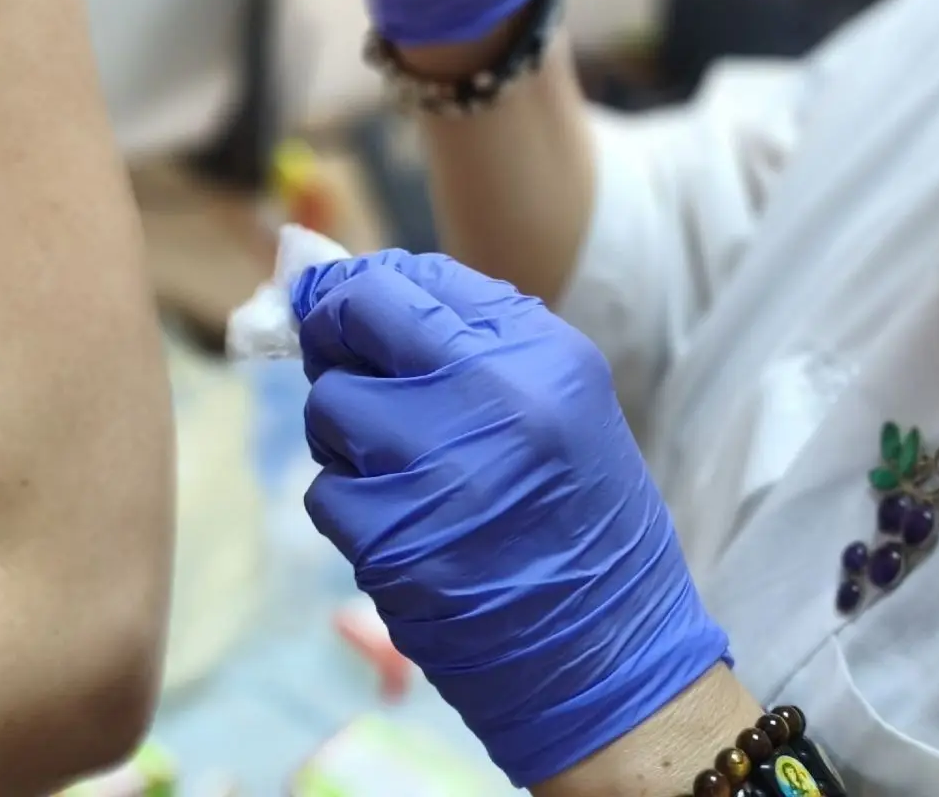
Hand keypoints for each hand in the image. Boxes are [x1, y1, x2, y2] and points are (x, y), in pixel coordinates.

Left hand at [290, 251, 730, 787]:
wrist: (611, 661)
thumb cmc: (582, 525)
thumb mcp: (563, 405)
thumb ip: (466, 341)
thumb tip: (341, 284)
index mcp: (540, 354)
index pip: (414, 278)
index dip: (362, 287)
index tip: (345, 307)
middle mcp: (491, 396)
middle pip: (357, 320)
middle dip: (336, 341)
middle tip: (351, 371)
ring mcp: (434, 467)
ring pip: (329, 407)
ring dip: (347, 439)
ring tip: (408, 475)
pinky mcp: (389, 538)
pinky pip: (326, 492)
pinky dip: (352, 511)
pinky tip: (409, 534)